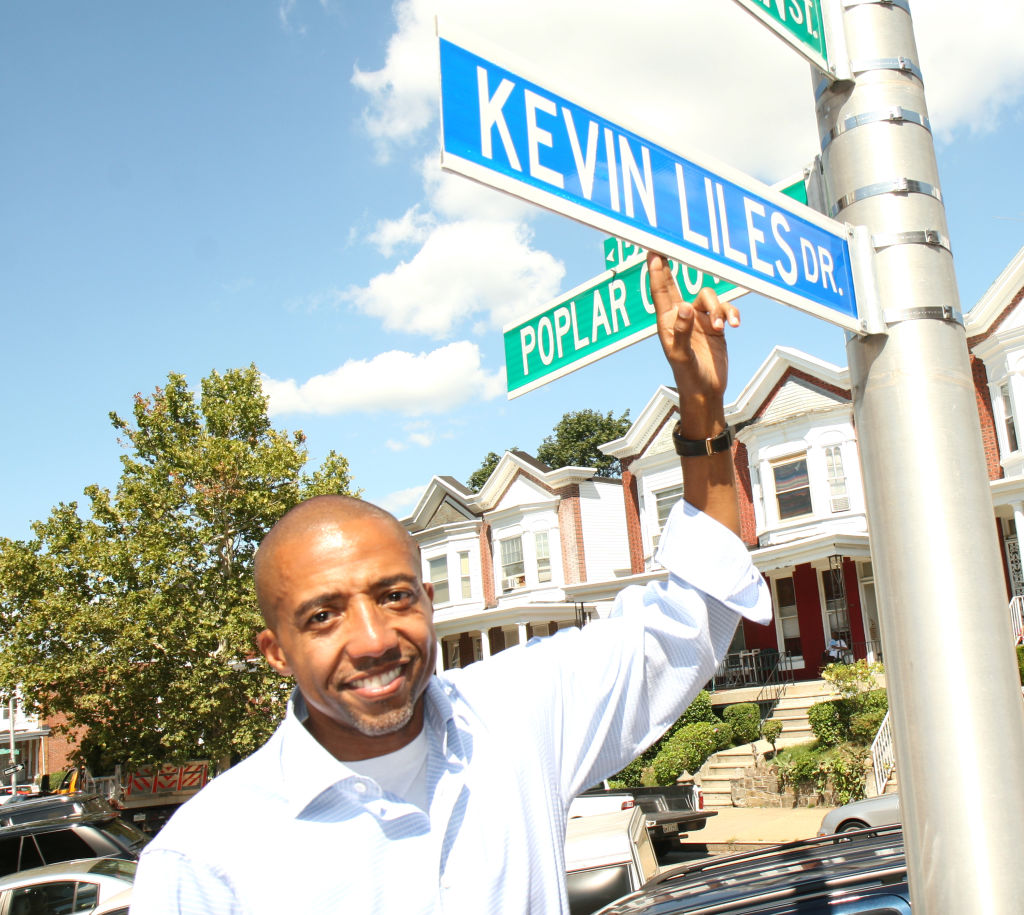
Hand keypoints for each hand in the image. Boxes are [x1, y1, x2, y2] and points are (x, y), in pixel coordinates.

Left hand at [647, 252, 739, 435]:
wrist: (706, 392)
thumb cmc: (688, 376)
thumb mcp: (682, 356)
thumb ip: (682, 332)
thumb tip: (684, 307)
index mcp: (667, 321)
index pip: (660, 291)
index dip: (657, 270)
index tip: (653, 249)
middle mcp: (681, 316)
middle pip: (676, 283)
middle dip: (675, 266)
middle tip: (672, 246)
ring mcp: (698, 319)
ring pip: (709, 296)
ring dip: (718, 307)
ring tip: (720, 327)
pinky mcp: (714, 325)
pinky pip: (724, 309)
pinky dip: (730, 313)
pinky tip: (734, 325)